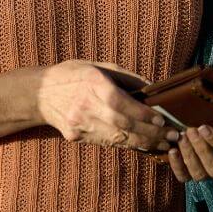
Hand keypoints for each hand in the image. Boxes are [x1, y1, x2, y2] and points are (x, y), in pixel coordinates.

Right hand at [36, 60, 181, 152]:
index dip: (143, 114)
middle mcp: (85, 105)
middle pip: (122, 125)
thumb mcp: (98, 66)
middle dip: (151, 133)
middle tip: (172, 137)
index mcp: (92, 83)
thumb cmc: (73, 75)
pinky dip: (127, 145)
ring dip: (143, 143)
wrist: (40, 93)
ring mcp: (79, 124)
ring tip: (163, 144)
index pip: (121, 103)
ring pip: (117, 138)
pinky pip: (106, 143)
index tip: (162, 120)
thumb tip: (153, 89)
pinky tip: (143, 145)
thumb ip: (126, 78)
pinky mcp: (75, 137)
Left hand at [168, 78, 212, 182]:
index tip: (203, 126)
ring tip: (180, 136)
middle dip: (201, 148)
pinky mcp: (193, 173)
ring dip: (189, 155)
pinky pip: (184, 177)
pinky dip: (177, 166)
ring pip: (200, 174)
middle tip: (189, 130)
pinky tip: (172, 150)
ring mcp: (209, 171)